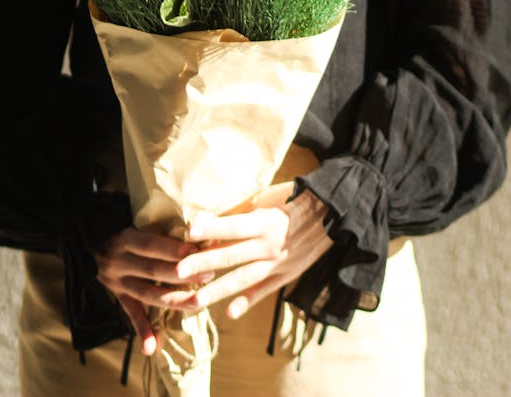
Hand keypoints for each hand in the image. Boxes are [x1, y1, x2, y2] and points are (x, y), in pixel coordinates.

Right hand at [94, 227, 212, 354]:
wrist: (85, 239)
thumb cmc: (117, 222)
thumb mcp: (132, 220)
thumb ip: (156, 226)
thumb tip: (193, 226)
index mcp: (124, 239)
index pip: (151, 246)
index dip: (174, 250)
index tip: (198, 250)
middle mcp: (119, 262)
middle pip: (154, 271)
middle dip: (183, 275)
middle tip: (209, 274)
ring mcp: (117, 282)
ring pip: (148, 294)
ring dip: (175, 301)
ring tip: (199, 302)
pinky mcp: (117, 296)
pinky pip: (131, 314)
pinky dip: (142, 331)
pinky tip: (153, 348)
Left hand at [174, 184, 331, 320]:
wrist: (332, 215)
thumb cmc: (295, 199)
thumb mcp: (269, 197)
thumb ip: (244, 209)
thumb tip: (214, 215)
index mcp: (265, 221)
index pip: (233, 226)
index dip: (211, 228)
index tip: (188, 231)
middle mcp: (269, 244)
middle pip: (232, 256)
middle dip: (204, 264)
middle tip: (179, 271)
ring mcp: (277, 263)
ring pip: (243, 279)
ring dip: (218, 290)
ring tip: (195, 300)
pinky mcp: (285, 275)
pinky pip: (263, 291)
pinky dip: (247, 301)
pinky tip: (230, 313)